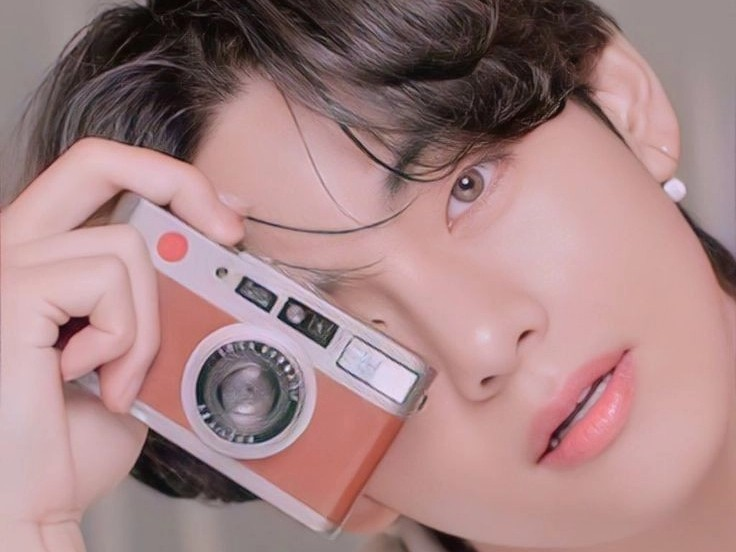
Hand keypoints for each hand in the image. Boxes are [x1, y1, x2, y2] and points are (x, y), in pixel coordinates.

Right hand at [0, 138, 243, 538]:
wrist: (32, 505)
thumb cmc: (70, 442)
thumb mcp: (130, 357)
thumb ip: (151, 305)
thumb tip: (203, 263)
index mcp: (42, 261)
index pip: (98, 179)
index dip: (166, 180)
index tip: (224, 213)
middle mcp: (14, 252)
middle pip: (95, 161)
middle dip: (177, 181)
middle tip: (229, 228)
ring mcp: (5, 268)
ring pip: (126, 247)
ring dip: (149, 323)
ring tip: (121, 378)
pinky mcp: (10, 292)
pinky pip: (108, 280)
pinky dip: (126, 336)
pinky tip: (94, 382)